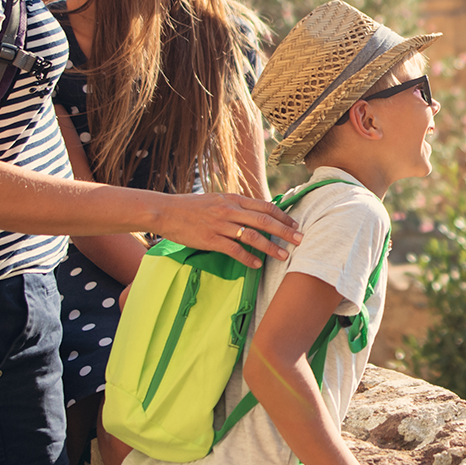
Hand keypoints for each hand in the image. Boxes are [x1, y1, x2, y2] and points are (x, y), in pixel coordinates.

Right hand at [150, 192, 303, 268]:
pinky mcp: (210, 239)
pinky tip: (257, 265)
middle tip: (300, 240)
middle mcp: (230, 210)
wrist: (165, 211)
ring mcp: (220, 225)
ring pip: (252, 236)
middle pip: (264, 221)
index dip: (283, 216)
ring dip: (270, 247)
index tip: (296, 224)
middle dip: (285, 231)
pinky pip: (234, 250)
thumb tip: (256, 213)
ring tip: (284, 257)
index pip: (265, 206)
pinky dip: (248, 258)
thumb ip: (236, 206)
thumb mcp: (217, 200)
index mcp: (233, 199)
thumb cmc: (191, 207)